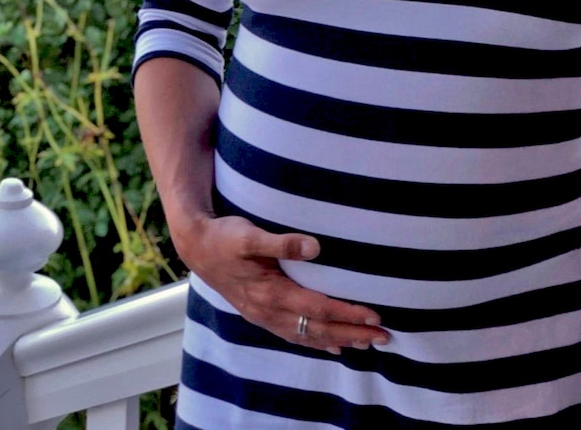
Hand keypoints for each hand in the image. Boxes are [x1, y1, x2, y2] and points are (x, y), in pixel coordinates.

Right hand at [172, 213, 388, 354]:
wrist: (196, 246)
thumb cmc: (225, 237)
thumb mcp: (250, 235)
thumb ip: (282, 243)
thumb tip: (315, 248)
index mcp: (271, 293)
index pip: (319, 308)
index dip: (348, 314)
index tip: (375, 316)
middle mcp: (269, 311)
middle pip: (319, 329)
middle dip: (353, 333)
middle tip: (383, 337)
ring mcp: (264, 316)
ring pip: (308, 336)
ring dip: (338, 340)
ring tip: (365, 343)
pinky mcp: (261, 313)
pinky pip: (294, 335)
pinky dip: (316, 342)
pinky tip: (331, 345)